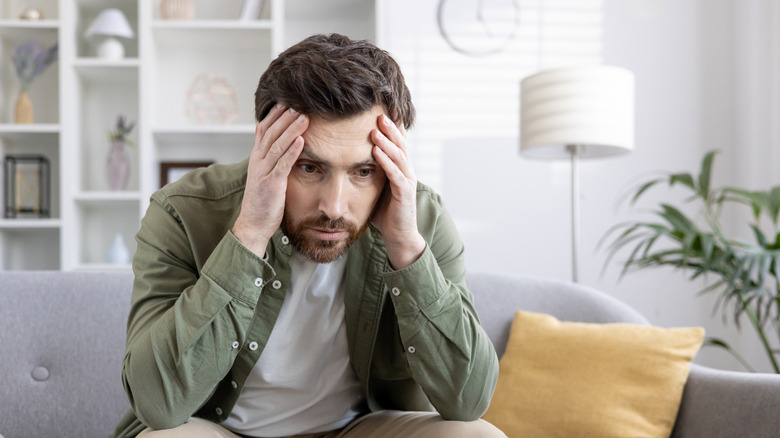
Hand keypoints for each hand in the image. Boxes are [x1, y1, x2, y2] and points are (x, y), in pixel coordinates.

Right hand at [232, 104, 308, 256]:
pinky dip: (292, 151)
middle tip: (299, 102)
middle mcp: (258, 162)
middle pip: (271, 133)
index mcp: (256, 158)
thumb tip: (282, 143)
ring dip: (291, 129)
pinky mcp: (271, 185)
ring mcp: (263, 172)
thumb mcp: (265, 175)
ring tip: (304, 117)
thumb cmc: (263, 201)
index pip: (264, 130)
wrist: (253, 224)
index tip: (287, 101)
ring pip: (277, 145)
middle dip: (285, 117)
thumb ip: (271, 159)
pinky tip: (301, 140)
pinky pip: (282, 164)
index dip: (275, 115)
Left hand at [371, 114, 425, 269]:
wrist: (398, 236)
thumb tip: (348, 157)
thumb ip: (368, 171)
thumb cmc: (385, 212)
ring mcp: (407, 182)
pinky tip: (377, 152)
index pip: (396, 141)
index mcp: (399, 167)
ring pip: (399, 156)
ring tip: (376, 126)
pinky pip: (395, 174)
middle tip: (379, 110)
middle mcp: (406, 171)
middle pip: (399, 143)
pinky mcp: (404, 194)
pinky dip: (386, 162)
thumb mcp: (375, 187)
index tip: (381, 107)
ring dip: (387, 140)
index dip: (391, 125)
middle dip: (390, 126)